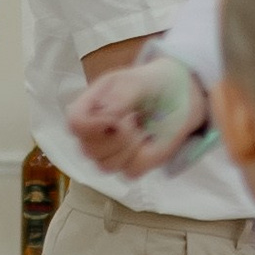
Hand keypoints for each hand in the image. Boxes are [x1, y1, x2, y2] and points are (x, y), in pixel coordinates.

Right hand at [67, 62, 197, 181]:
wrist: (178, 96)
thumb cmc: (151, 84)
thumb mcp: (136, 82)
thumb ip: (120, 97)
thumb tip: (106, 116)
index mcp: (88, 108)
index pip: (75, 125)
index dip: (92, 127)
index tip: (118, 118)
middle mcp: (92, 134)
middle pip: (89, 150)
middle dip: (118, 136)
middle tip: (135, 117)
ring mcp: (109, 154)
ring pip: (107, 165)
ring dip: (131, 147)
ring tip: (141, 127)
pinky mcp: (130, 166)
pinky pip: (130, 172)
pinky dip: (145, 157)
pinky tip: (149, 140)